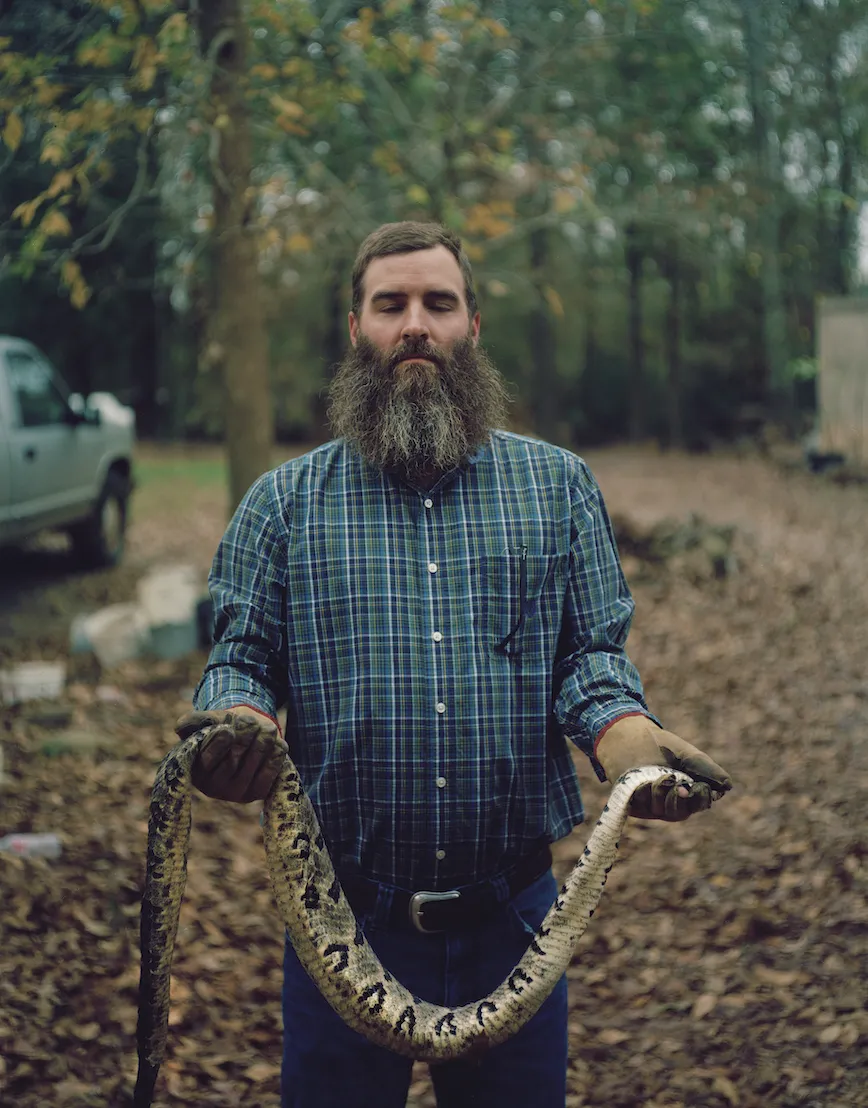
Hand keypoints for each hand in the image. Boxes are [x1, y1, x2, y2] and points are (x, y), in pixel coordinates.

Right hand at [176, 707, 287, 802]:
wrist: (248, 738)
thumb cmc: (222, 728)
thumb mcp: (208, 722)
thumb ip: (194, 721)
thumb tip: (179, 727)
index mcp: (195, 770)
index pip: (208, 758)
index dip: (220, 740)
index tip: (228, 728)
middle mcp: (213, 788)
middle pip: (235, 756)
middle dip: (246, 731)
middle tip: (250, 720)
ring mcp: (236, 793)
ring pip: (256, 757)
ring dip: (264, 736)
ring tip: (264, 727)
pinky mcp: (257, 793)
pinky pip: (272, 769)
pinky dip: (276, 751)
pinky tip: (275, 743)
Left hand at [595, 714, 731, 821]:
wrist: (628, 735)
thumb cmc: (660, 746)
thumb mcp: (687, 755)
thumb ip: (707, 769)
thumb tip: (727, 786)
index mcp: (688, 792)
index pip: (699, 804)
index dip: (701, 798)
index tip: (699, 786)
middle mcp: (670, 803)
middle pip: (680, 813)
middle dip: (680, 799)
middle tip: (680, 784)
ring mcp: (651, 805)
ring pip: (661, 811)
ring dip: (662, 793)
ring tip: (660, 775)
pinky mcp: (632, 804)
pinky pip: (642, 806)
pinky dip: (645, 793)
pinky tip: (643, 781)